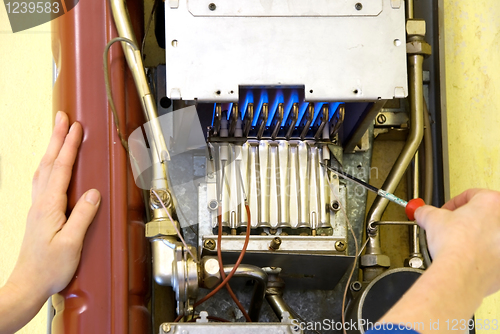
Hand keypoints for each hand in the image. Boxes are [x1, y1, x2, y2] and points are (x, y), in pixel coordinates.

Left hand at [5, 111, 99, 309]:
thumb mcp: (71, 243)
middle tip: (63, 118)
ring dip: (52, 148)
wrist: (29, 284)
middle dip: (58, 138)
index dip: (69, 146)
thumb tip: (93, 193)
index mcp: (49, 206)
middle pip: (49, 163)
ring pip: (44, 170)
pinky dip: (49, 165)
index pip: (61, 169)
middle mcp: (40, 203)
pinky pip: (43, 181)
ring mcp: (38, 207)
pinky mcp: (39, 214)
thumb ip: (82, 216)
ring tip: (59, 134)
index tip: (76, 128)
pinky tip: (52, 166)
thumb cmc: (49, 268)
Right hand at [415, 188, 499, 296]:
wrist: (461, 273)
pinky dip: (481, 255)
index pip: (472, 195)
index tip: (446, 211)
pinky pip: (492, 255)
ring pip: (489, 235)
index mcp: (491, 203)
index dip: (454, 203)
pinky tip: (466, 258)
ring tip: (458, 243)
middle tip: (452, 226)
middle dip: (467, 220)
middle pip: (484, 215)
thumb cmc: (456, 245)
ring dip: (475, 237)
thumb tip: (422, 212)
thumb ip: (426, 211)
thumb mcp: (432, 219)